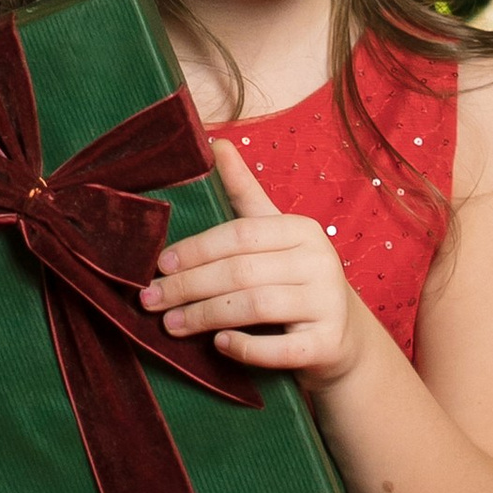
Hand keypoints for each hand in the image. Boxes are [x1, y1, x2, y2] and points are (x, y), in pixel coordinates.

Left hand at [140, 134, 368, 382]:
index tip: (159, 263)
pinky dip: (247, 348)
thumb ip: (244, 193)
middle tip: (150, 299)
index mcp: (301, 229)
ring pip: (256, 306)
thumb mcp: (274, 233)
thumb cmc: (295, 279)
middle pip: (241, 271)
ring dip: (205, 316)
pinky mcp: (328, 344)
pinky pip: (281, 349)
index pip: (240, 234)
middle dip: (188, 286)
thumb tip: (215, 142)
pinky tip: (219, 345)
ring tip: (170, 324)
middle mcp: (319, 261)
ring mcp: (327, 303)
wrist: (342, 336)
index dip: (196, 248)